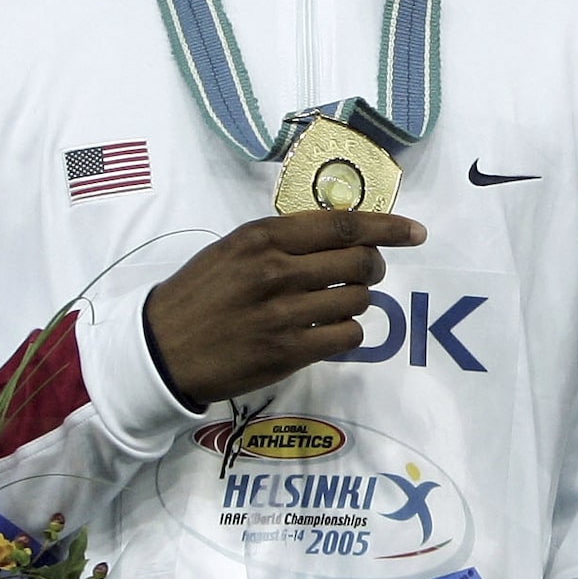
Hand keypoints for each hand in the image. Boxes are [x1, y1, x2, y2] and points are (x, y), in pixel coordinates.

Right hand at [142, 209, 424, 406]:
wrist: (162, 348)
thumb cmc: (199, 294)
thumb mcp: (233, 249)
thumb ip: (283, 240)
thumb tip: (342, 235)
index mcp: (263, 237)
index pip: (344, 225)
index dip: (388, 228)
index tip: (415, 233)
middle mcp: (276, 270)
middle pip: (360, 260)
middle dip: (373, 267)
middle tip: (363, 274)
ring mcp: (283, 314)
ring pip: (358, 300)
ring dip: (356, 302)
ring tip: (334, 305)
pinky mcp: (287, 352)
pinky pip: (347, 336)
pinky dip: (347, 333)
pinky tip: (328, 331)